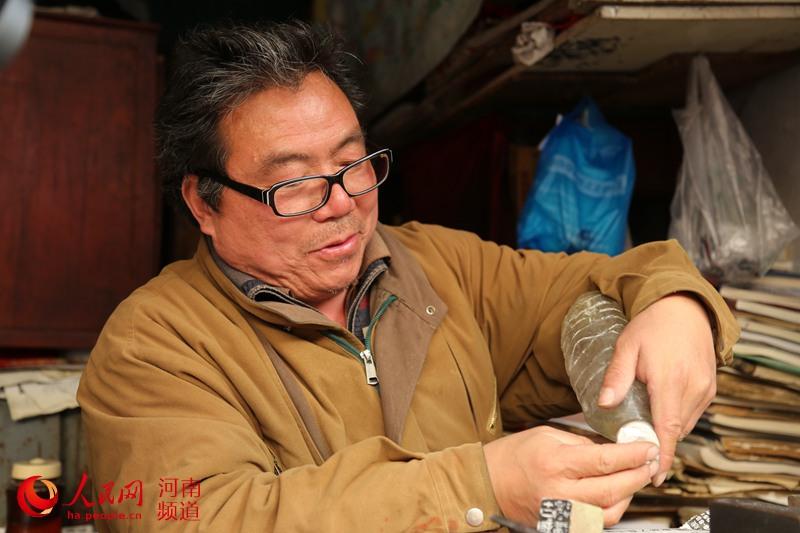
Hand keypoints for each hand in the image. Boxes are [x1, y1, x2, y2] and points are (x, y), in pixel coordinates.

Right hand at [483, 425, 658, 526]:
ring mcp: (562, 514)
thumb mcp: (547, 436)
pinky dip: (613, 508)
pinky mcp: (563, 526)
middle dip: (638, 474)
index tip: (648, 446)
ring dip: (630, 494)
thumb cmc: (513, 457)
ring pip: (610, 511)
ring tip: (636, 476)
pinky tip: (618, 493)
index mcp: (555, 463)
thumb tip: (614, 446)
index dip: (633, 454)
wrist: (488, 484)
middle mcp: (559, 492)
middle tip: (651, 462)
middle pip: (613, 489)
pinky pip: (597, 521)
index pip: (606, 460)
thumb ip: (582, 443)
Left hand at [597, 293, 715, 485]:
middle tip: (634, 451)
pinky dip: (676, 418)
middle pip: (675, 430)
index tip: (655, 476)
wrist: (683, 307)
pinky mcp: (709, 387)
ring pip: (685, 424)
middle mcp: (692, 388)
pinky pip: (692, 413)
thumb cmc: (651, 326)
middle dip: (656, 444)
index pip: (667, 427)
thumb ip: (616, 376)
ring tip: (643, 430)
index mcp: (670, 380)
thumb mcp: (626, 346)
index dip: (661, 454)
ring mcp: (705, 388)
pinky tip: (659, 412)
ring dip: (666, 430)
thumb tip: (604, 403)